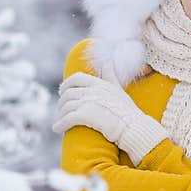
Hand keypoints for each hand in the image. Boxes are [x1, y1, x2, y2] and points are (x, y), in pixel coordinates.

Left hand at [53, 72, 168, 165]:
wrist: (133, 127)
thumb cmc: (128, 111)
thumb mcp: (118, 89)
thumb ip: (110, 76)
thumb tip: (108, 61)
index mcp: (98, 83)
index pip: (76, 79)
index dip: (66, 85)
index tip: (62, 92)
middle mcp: (91, 90)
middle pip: (68, 94)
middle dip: (62, 102)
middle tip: (61, 110)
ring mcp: (87, 102)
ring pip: (66, 106)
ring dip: (60, 115)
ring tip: (59, 121)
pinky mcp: (84, 115)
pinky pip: (67, 119)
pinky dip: (60, 124)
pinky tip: (57, 129)